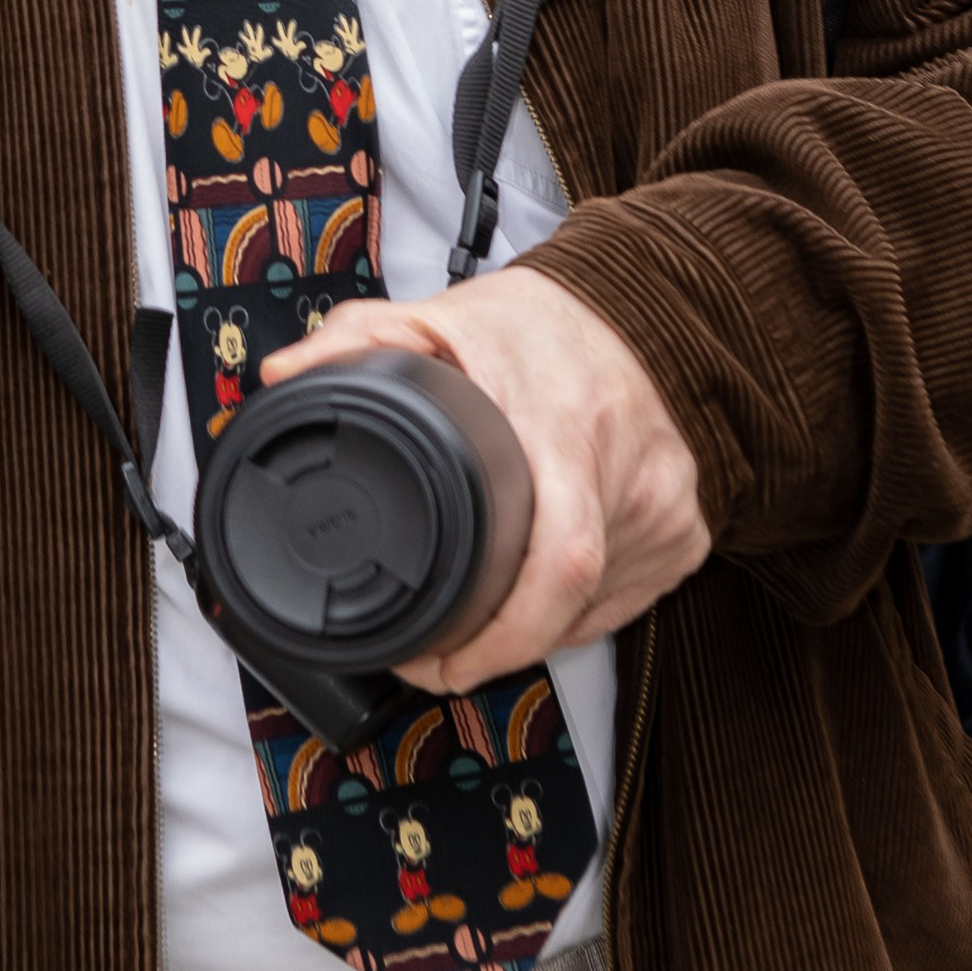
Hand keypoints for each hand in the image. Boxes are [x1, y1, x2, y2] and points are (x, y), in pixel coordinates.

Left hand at [260, 267, 708, 687]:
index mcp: (563, 429)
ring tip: (485, 613)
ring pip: (593, 613)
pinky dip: (578, 613)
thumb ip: (362, 340)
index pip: (557, 558)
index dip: (500, 633)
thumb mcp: (445, 317)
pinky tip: (542, 599)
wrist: (652, 307)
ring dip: (535, 629)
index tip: (436, 657)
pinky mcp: (687, 535)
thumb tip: (284, 376)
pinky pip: (624, 601)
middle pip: (571, 607)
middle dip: (499, 651)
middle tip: (441, 663)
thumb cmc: (548, 323)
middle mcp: (624, 479)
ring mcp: (665, 513)